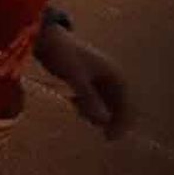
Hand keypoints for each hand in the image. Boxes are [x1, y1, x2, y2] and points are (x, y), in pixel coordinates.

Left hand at [36, 24, 130, 139]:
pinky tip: (74, 102)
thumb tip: (103, 121)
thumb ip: (88, 98)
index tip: (108, 137)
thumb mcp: (75, 76)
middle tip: (85, 118)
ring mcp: (101, 78)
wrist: (46, 37)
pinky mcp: (89, 80)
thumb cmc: (62, 53)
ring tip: (77, 106)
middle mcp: (112, 78)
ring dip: (96, 112)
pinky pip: (95, 100)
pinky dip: (87, 105)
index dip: (121, 124)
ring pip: (106, 105)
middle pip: (118, 107)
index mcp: (115, 76)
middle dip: (106, 118)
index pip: (127, 107)